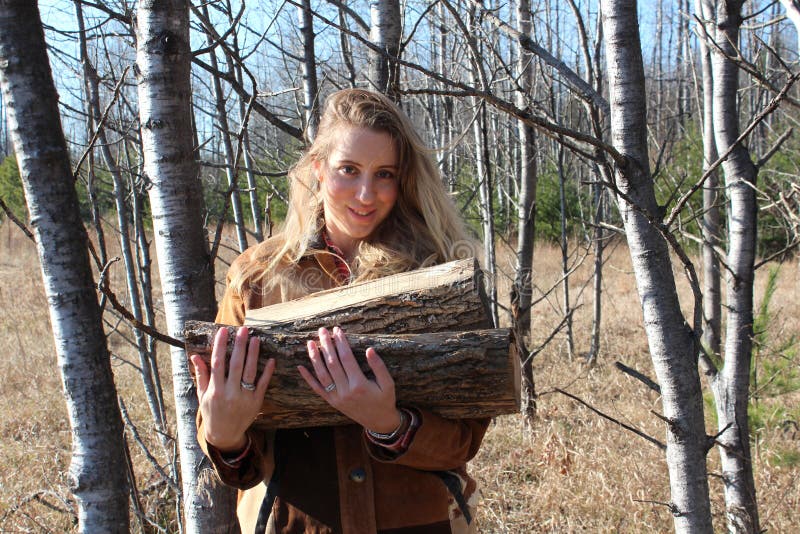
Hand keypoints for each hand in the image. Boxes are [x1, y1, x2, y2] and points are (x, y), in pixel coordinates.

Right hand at [191, 326, 274, 451]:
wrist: (224, 434)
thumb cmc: (211, 412)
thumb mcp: (202, 395)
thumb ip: (201, 375)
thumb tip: (195, 356)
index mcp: (215, 390)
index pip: (217, 363)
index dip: (220, 346)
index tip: (223, 331)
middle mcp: (230, 393)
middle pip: (236, 365)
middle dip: (240, 346)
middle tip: (244, 330)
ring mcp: (244, 398)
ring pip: (250, 372)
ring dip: (253, 355)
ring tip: (256, 339)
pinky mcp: (256, 402)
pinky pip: (263, 384)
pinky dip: (267, 372)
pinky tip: (271, 359)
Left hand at [298, 327, 401, 433]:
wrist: (379, 422)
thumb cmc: (385, 400)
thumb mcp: (388, 383)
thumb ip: (379, 366)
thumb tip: (369, 349)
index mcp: (359, 384)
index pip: (346, 358)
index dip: (341, 342)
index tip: (337, 330)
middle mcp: (345, 391)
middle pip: (332, 363)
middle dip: (326, 345)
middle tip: (322, 331)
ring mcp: (337, 397)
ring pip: (322, 374)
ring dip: (315, 358)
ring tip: (310, 343)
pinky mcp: (332, 402)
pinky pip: (317, 389)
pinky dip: (308, 378)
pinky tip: (300, 367)